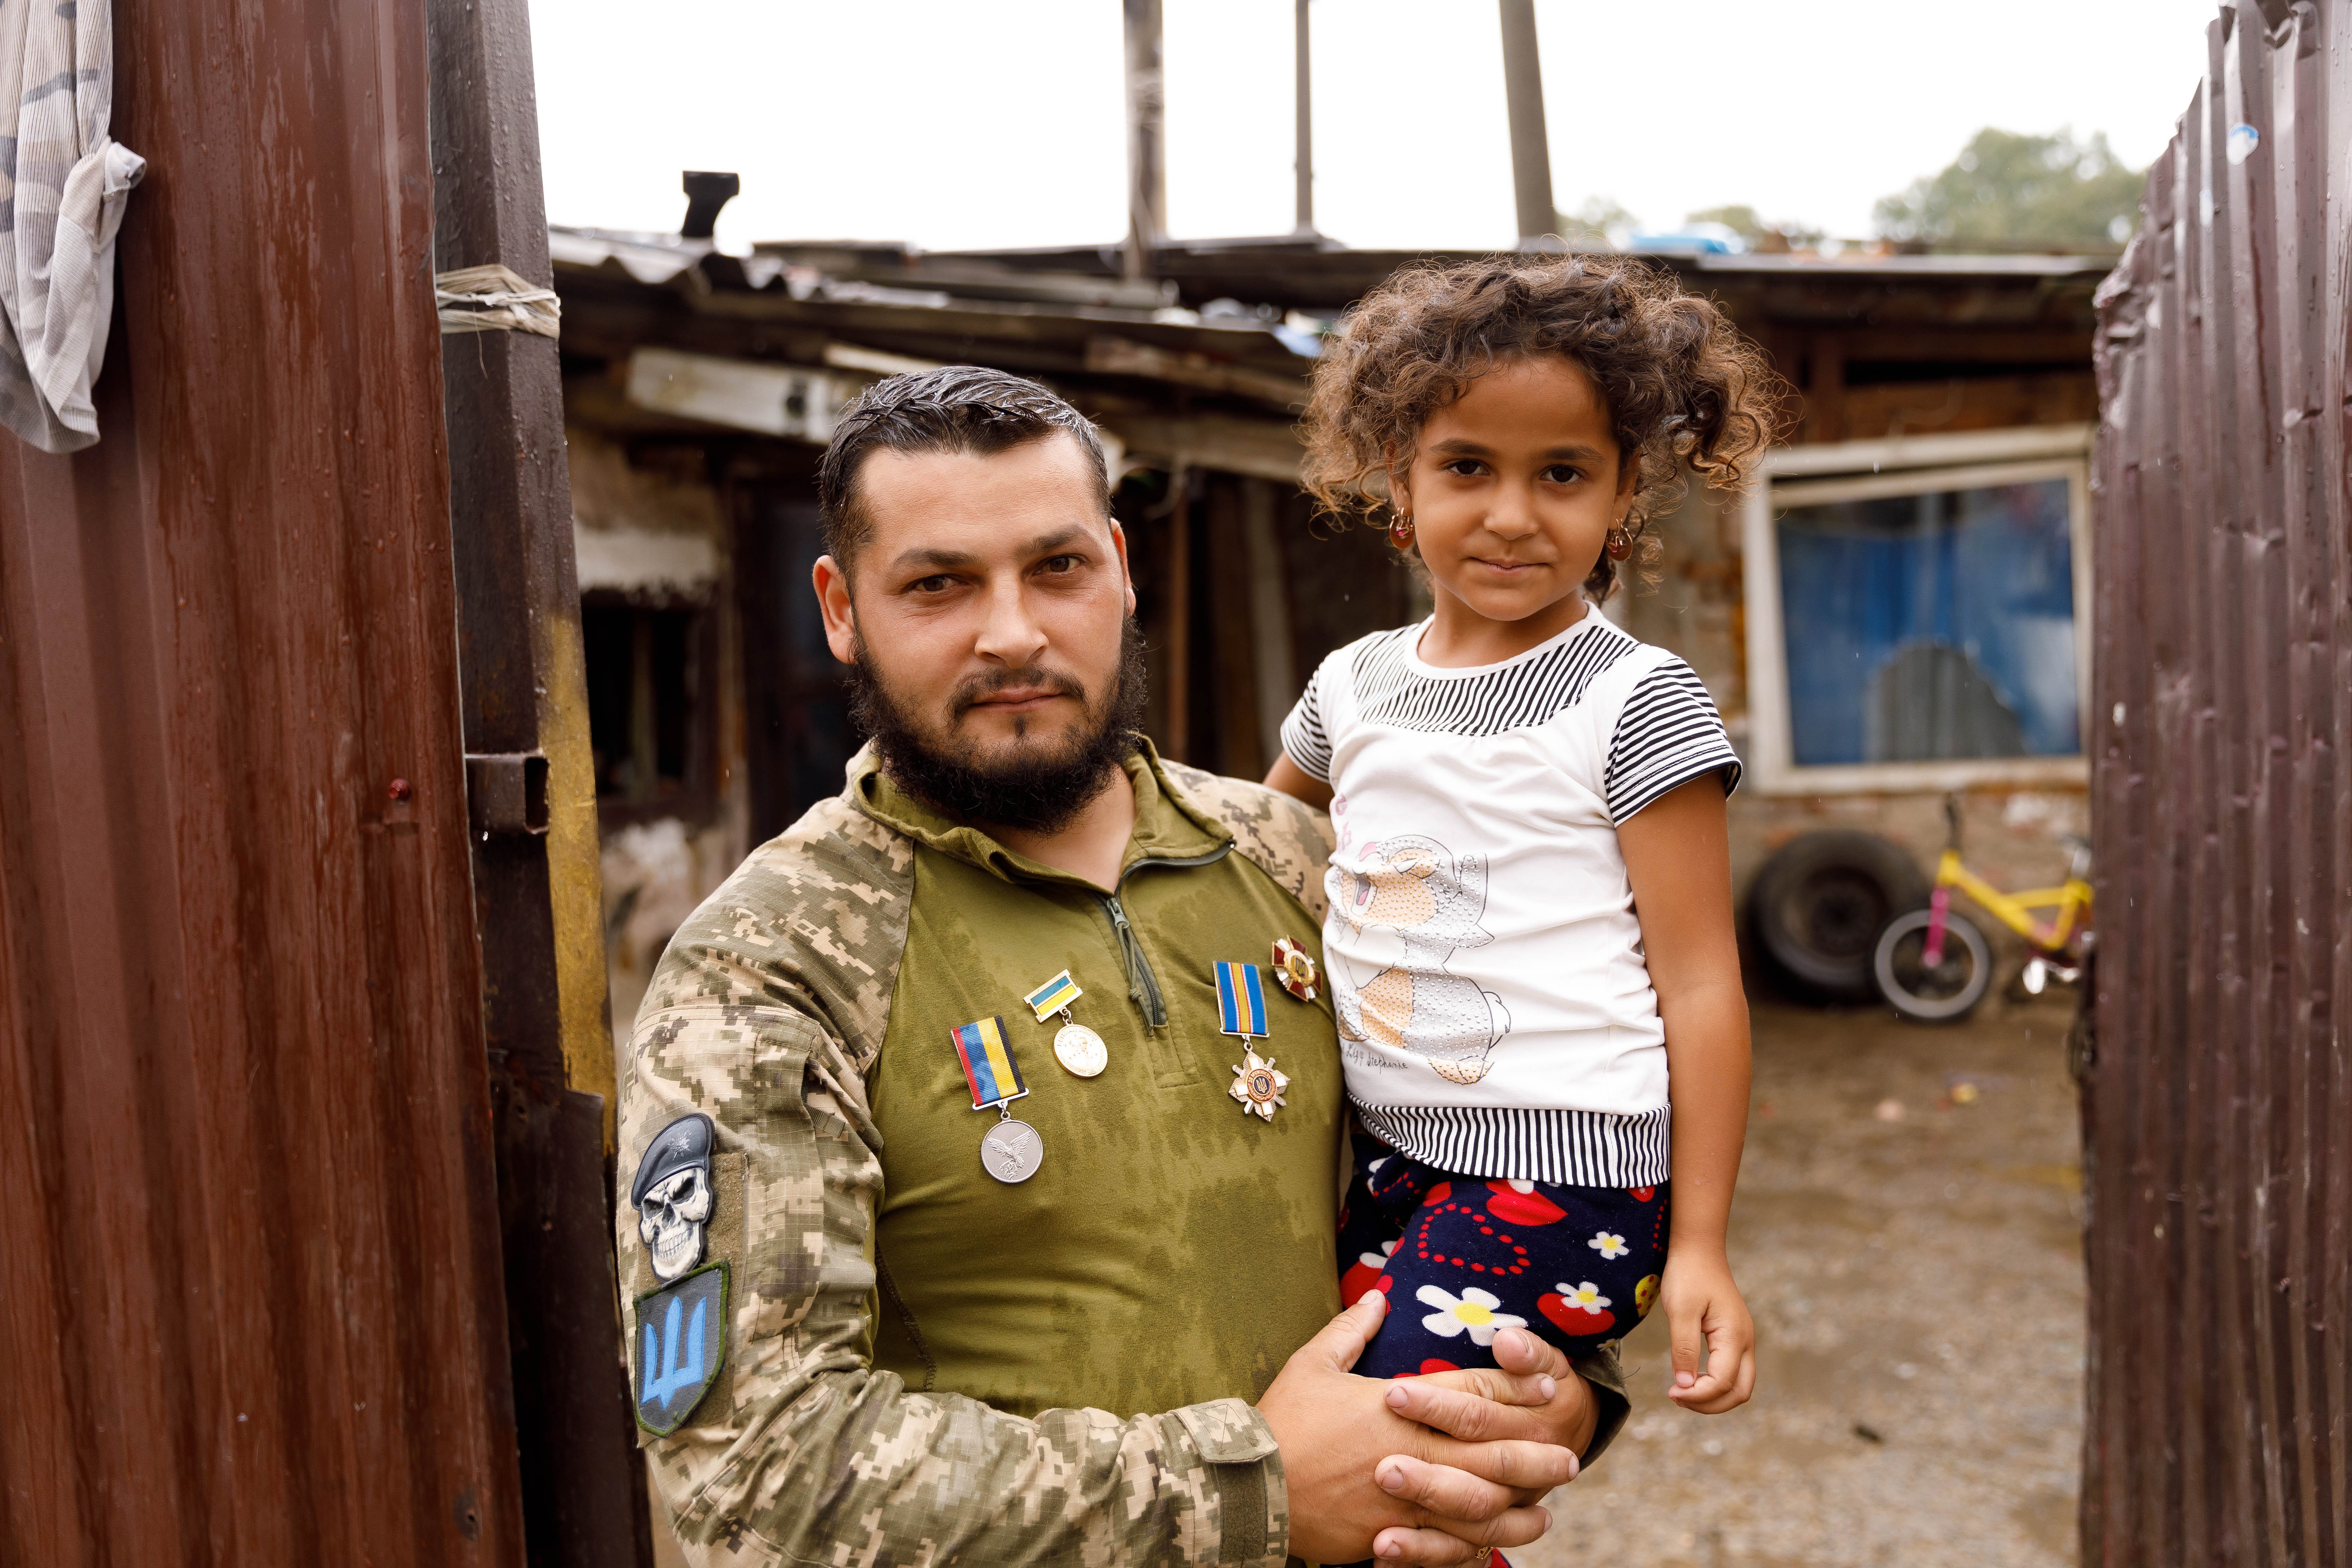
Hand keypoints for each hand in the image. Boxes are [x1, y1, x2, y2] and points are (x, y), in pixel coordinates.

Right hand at [1258, 1293, 1580, 1564]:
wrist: (1249, 1487)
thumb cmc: (1280, 1422)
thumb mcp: (1312, 1365)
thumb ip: (1350, 1330)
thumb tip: (1376, 1298)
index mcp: (1395, 1404)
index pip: (1470, 1391)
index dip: (1515, 1385)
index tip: (1550, 1384)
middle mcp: (1411, 1450)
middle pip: (1490, 1450)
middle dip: (1535, 1452)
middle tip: (1570, 1454)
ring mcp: (1404, 1497)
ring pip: (1480, 1502)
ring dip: (1520, 1502)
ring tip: (1550, 1503)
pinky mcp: (1390, 1536)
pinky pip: (1447, 1544)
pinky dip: (1481, 1544)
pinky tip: (1502, 1545)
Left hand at [1660, 1249, 1754, 1412]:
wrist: (1698, 1250)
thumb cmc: (1688, 1275)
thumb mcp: (1680, 1310)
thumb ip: (1684, 1349)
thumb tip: (1684, 1385)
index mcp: (1734, 1336)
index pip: (1722, 1382)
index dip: (1698, 1395)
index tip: (1670, 1392)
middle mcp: (1745, 1342)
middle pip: (1739, 1392)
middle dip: (1709, 1404)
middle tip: (1676, 1397)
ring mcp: (1743, 1340)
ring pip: (1739, 1384)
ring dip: (1713, 1397)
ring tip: (1681, 1391)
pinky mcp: (1734, 1337)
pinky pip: (1732, 1371)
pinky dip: (1714, 1384)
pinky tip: (1690, 1379)